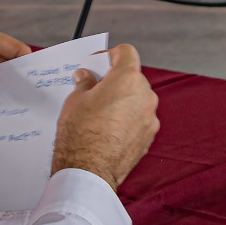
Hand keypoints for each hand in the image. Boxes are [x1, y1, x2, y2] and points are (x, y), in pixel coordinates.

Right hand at [50, 44, 159, 190]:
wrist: (89, 172)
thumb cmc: (80, 134)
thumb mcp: (75, 100)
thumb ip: (85, 83)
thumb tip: (86, 77)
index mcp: (127, 79)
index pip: (126, 52)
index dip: (110, 55)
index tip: (98, 64)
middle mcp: (145, 95)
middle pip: (132, 77)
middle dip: (115, 80)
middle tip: (95, 88)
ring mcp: (150, 117)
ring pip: (137, 99)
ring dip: (123, 100)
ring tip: (101, 112)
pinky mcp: (149, 136)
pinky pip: (139, 118)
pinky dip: (127, 118)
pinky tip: (109, 129)